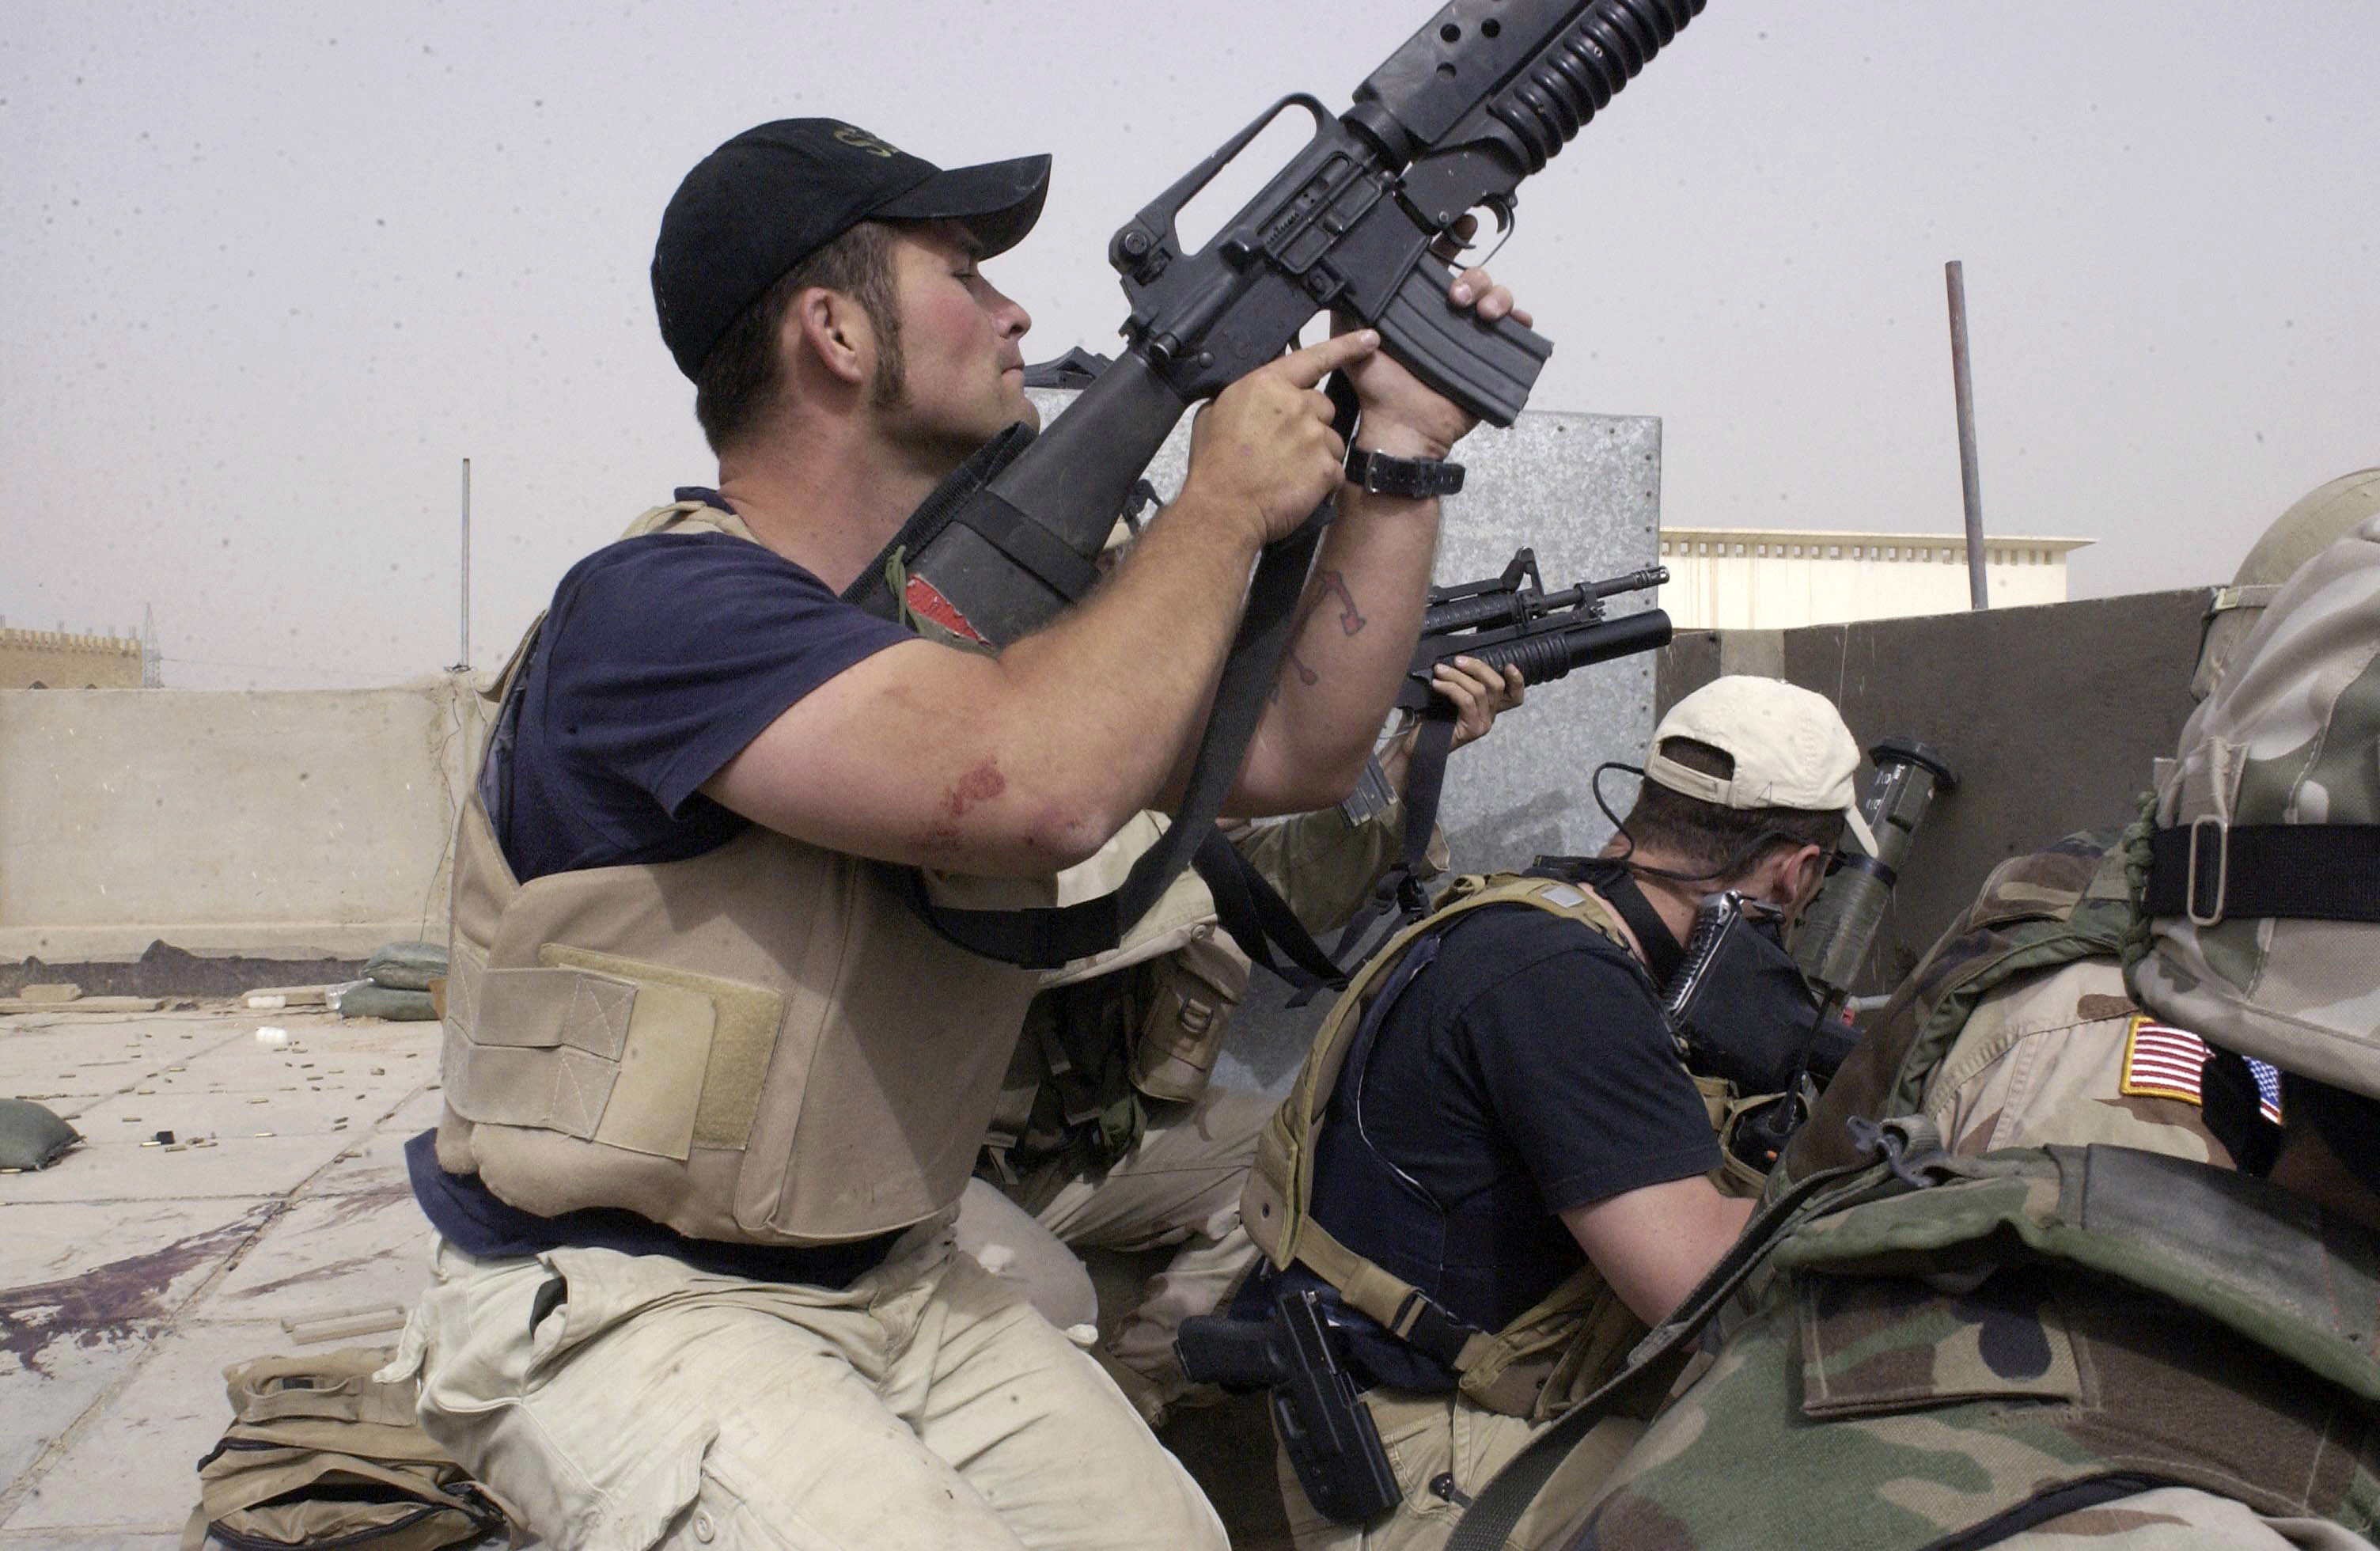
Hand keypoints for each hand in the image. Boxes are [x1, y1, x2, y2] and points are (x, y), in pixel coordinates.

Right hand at [1181, 330, 1380, 545]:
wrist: (1221, 510)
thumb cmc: (1214, 466)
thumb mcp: (1213, 413)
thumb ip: (1245, 396)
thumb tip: (1256, 396)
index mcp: (1267, 384)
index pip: (1314, 357)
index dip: (1346, 346)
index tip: (1369, 338)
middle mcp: (1296, 404)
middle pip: (1323, 405)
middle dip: (1309, 423)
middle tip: (1283, 447)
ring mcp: (1314, 436)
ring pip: (1330, 439)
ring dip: (1315, 453)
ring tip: (1285, 471)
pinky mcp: (1325, 467)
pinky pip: (1333, 469)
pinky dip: (1319, 481)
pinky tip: (1295, 488)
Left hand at [1336, 219, 1532, 460]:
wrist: (1402, 426)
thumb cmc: (1378, 389)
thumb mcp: (1353, 339)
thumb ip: (1348, 309)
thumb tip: (1340, 277)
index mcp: (1419, 306)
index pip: (1440, 263)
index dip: (1453, 241)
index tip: (1462, 226)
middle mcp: (1448, 316)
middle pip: (1475, 276)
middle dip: (1473, 277)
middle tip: (1456, 297)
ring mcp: (1472, 335)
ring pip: (1497, 296)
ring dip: (1496, 295)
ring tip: (1483, 313)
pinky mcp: (1490, 356)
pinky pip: (1516, 330)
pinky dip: (1520, 319)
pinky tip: (1514, 320)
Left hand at [1429, 655, 1525, 748]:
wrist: (1414, 742)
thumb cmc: (1429, 717)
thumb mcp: (1449, 695)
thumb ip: (1462, 681)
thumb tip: (1460, 659)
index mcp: (1488, 708)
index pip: (1514, 697)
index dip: (1517, 681)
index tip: (1509, 666)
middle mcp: (1489, 717)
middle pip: (1497, 685)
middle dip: (1477, 667)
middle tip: (1457, 660)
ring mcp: (1482, 724)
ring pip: (1479, 690)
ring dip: (1457, 676)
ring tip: (1439, 670)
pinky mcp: (1472, 729)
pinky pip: (1466, 701)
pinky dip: (1451, 688)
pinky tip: (1437, 684)